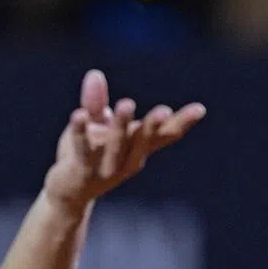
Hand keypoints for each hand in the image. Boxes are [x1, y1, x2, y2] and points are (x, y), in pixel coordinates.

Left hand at [44, 69, 205, 210]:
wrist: (68, 194)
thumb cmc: (88, 156)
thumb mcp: (95, 125)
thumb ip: (96, 101)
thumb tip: (94, 74)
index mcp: (138, 147)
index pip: (164, 134)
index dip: (182, 122)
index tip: (200, 109)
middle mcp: (127, 159)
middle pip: (143, 141)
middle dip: (153, 126)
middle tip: (164, 111)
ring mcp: (105, 168)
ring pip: (115, 146)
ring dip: (120, 126)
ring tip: (126, 103)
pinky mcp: (81, 170)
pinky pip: (81, 149)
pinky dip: (80, 132)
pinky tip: (78, 114)